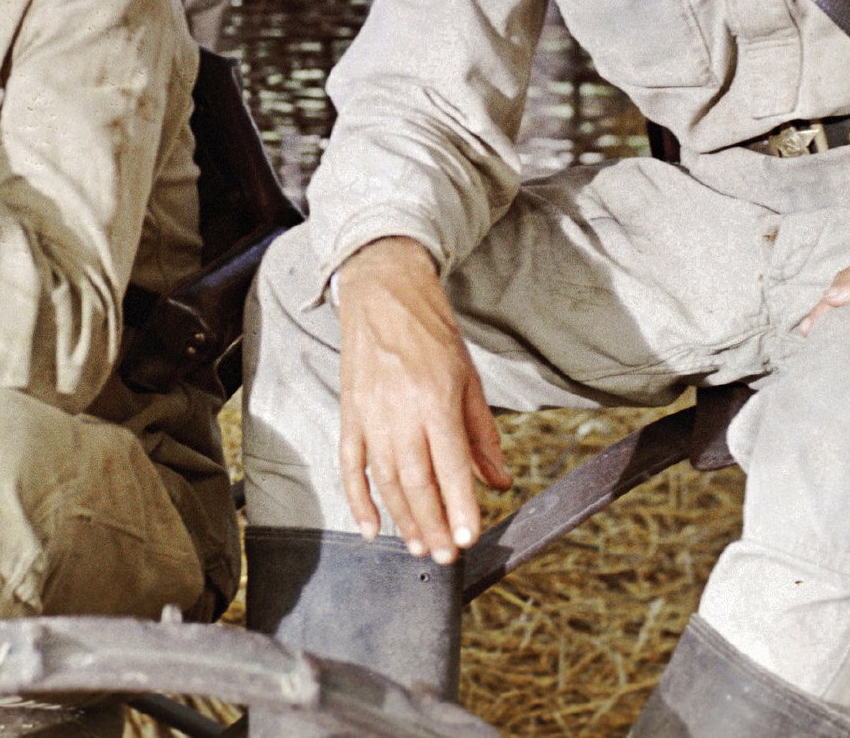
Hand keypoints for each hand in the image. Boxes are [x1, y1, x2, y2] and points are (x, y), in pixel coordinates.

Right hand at [333, 237, 508, 559]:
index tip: (469, 537)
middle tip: (445, 555)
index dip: (460, 505)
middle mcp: (401, 410)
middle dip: (432, 524)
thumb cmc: (431, 334)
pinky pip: (351, 465)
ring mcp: (370, 415)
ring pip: (385, 480)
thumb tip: (499, 481)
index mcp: (436, 399)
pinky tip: (371, 526)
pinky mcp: (349, 415)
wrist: (385, 294)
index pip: (451, 464)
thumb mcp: (469, 379)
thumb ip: (483, 435)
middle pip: (416, 481)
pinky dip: (358, 499)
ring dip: (402, 518)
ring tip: (418, 546)